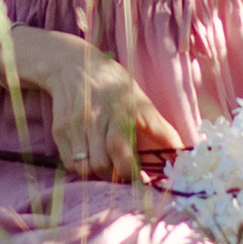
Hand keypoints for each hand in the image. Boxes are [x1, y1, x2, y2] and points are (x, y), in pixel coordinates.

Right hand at [33, 39, 184, 179]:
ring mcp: (74, 126)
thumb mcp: (142, 102)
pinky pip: (70, 163)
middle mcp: (94, 121)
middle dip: (114, 177)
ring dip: (97, 174)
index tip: (140, 178)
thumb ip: (162, 130)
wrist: (73, 65)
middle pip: (101, 165)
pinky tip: (91, 158)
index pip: (121, 153)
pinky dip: (82, 168)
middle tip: (123, 174)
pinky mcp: (59, 131)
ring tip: (107, 167)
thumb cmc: (114, 84)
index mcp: (119, 113)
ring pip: (84, 168)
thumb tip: (183, 152)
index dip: (131, 173)